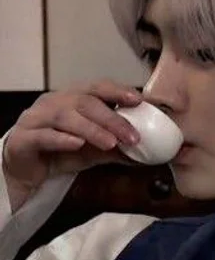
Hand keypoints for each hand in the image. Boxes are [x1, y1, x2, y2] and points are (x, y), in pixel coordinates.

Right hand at [2, 79, 142, 210]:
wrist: (26, 170)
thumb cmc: (61, 152)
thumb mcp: (94, 150)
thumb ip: (117, 148)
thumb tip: (146, 152)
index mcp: (73, 98)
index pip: (98, 88)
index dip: (118, 91)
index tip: (139, 100)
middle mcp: (54, 102)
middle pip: (86, 102)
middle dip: (112, 119)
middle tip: (133, 136)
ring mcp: (36, 118)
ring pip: (66, 117)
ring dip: (92, 129)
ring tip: (111, 143)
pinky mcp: (23, 138)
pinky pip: (42, 135)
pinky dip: (61, 138)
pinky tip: (77, 144)